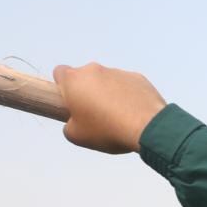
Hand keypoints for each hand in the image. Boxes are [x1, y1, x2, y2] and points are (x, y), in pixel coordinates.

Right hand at [52, 63, 166, 153]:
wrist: (147, 127)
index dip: (64, 88)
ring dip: (109, 94)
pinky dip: (128, 96)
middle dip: (88, 92)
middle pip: (86, 77)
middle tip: (97, 114)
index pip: (60, 73)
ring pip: (108, 81)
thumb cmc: (106, 130)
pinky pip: (128, 86)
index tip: (73, 103)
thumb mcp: (76, 136)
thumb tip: (74, 122)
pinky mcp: (138, 77)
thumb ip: (69, 125)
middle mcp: (94, 69)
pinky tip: (134, 113)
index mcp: (74, 80)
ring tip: (119, 118)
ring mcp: (117, 71)